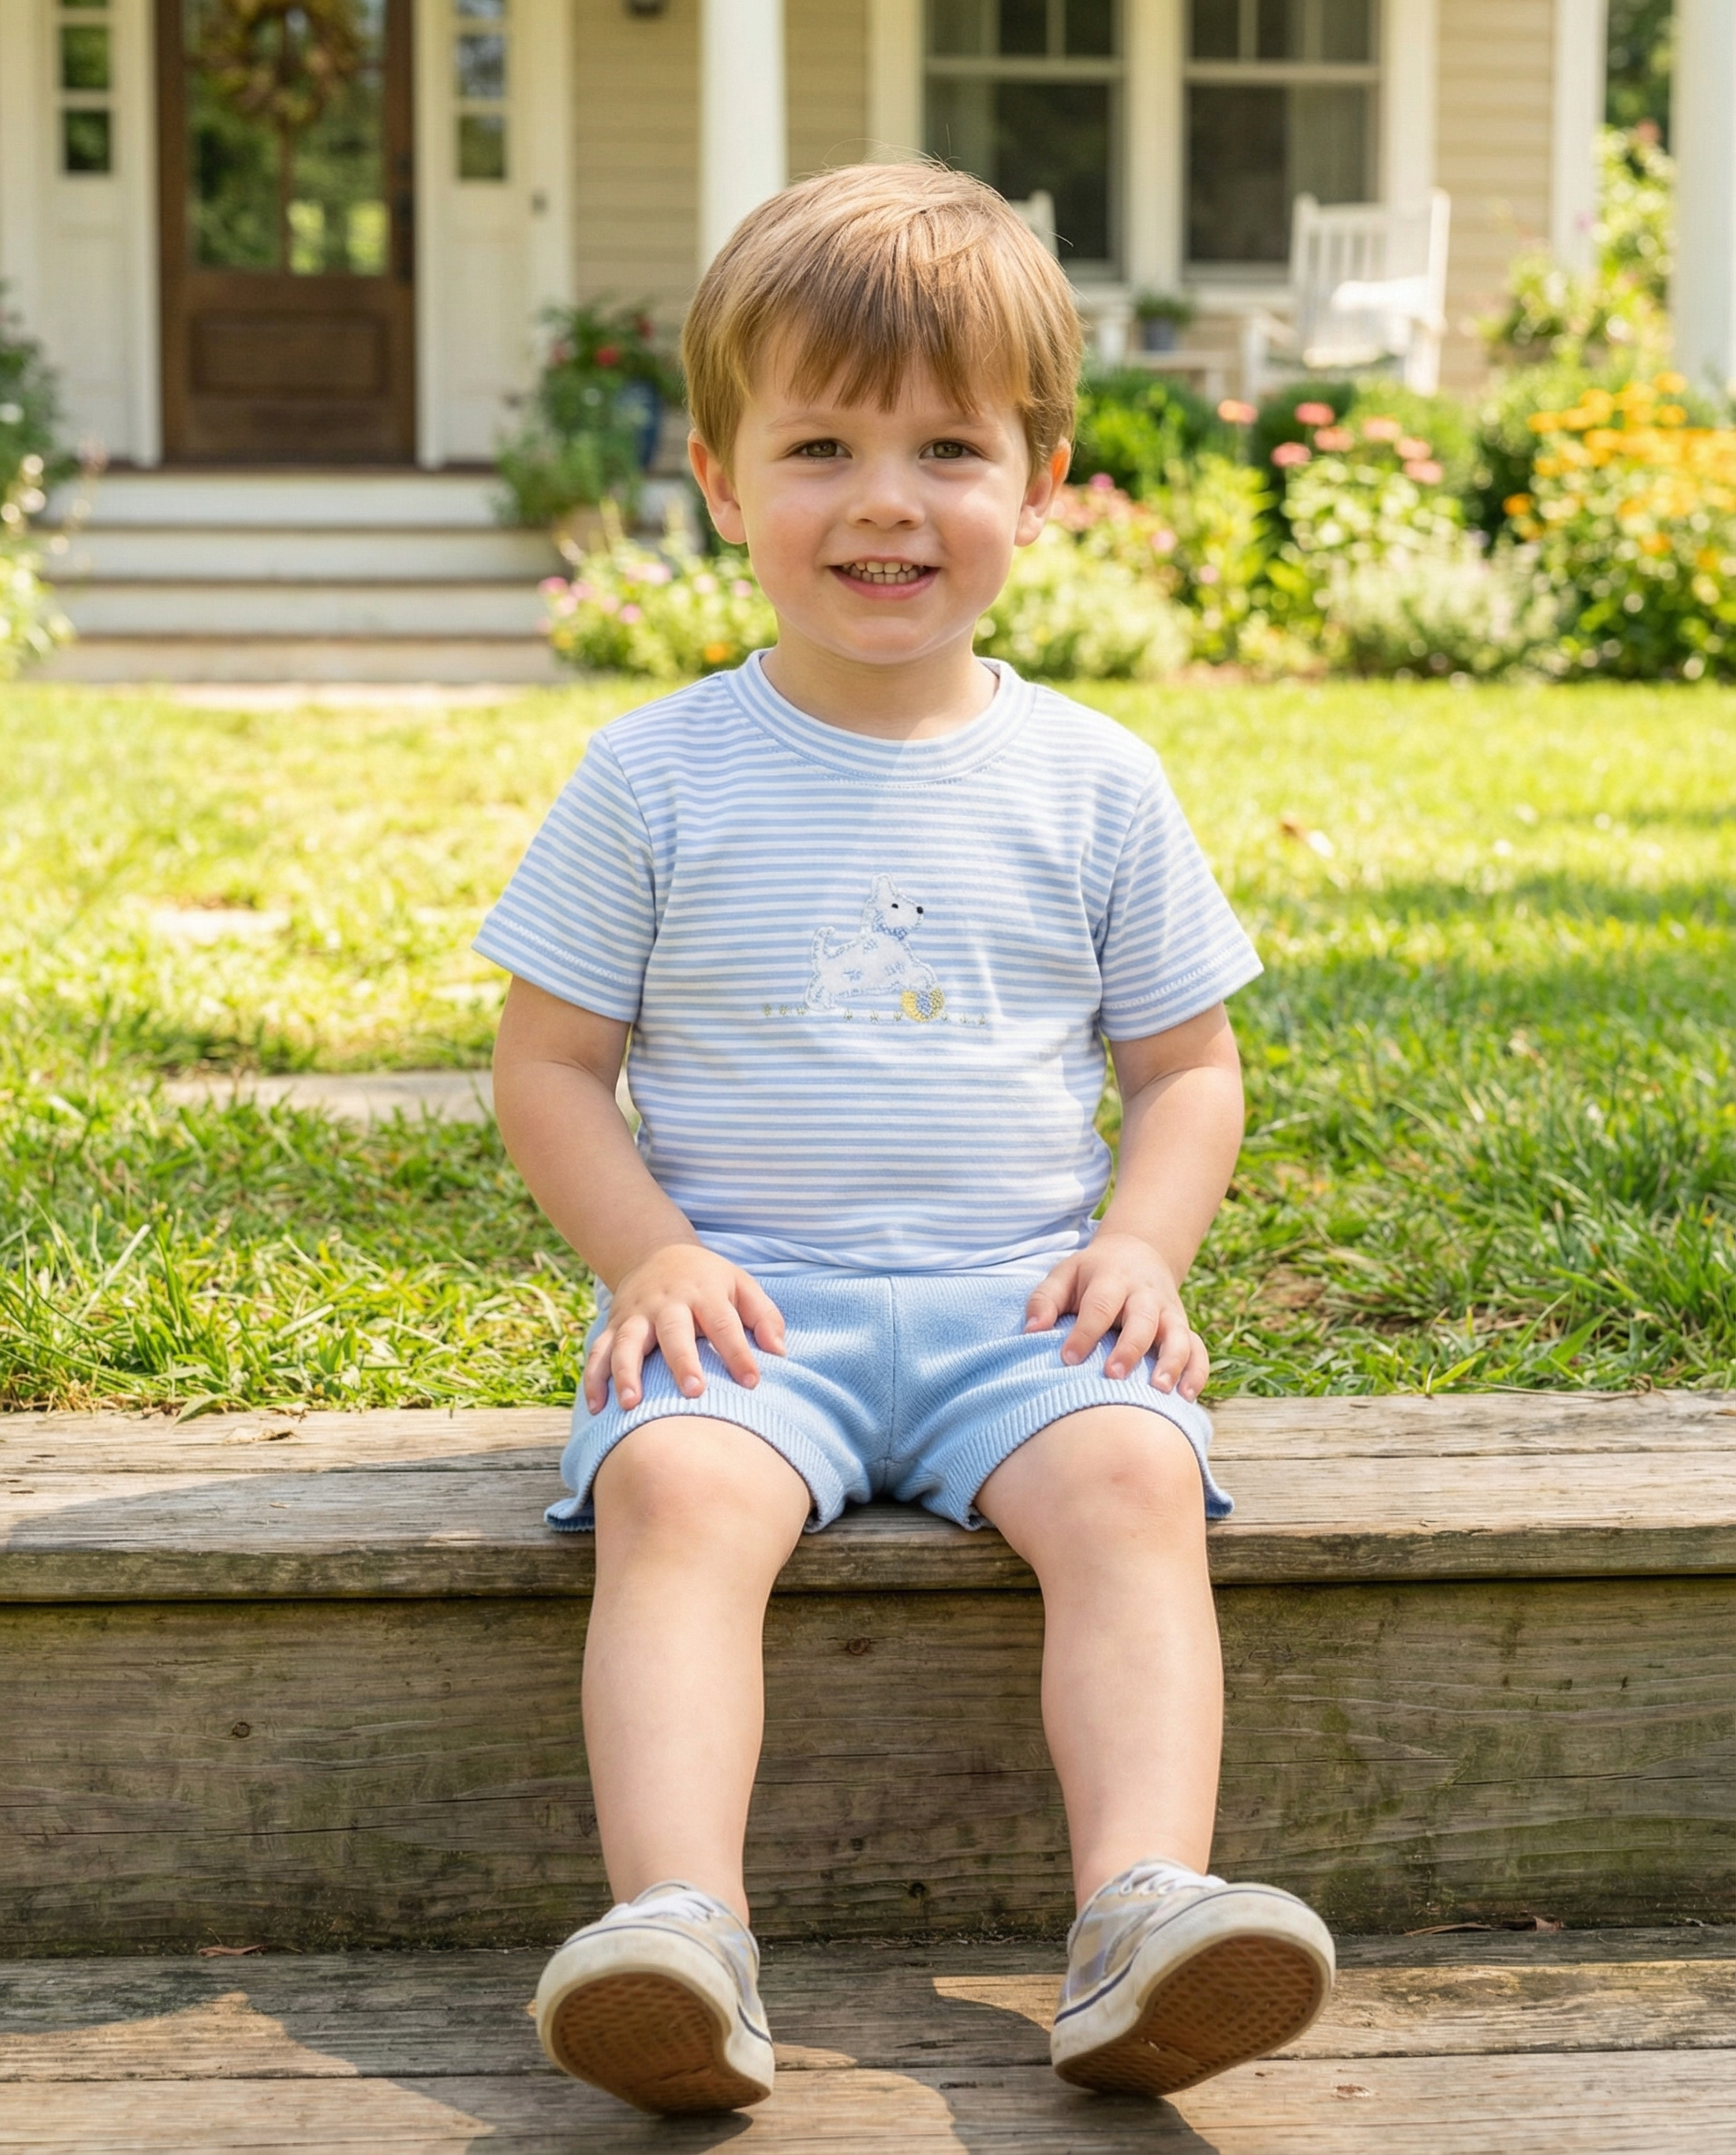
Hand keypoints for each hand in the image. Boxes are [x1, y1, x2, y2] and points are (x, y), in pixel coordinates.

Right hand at [583, 1243, 786, 1413]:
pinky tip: (597, 1408)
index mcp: (704, 1293)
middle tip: (693, 1392)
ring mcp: (636, 1315)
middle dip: (682, 1361)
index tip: (751, 1382)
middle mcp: (667, 1303)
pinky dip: (593, 1379)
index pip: (724, 1323)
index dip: (738, 1352)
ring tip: (632, 1404)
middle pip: (673, 1331)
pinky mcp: (613, 1326)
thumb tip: (779, 1351)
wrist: (657, 1254)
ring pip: (627, 1342)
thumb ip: (764, 1316)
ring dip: (627, 1372)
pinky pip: (598, 1352)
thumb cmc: (709, 1281)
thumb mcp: (741, 1285)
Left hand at [1024, 1232, 1209, 1400]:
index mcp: (1112, 1279)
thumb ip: (1044, 1300)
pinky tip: (1186, 1397)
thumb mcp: (1065, 1274)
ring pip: (1178, 1336)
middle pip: (1143, 1320)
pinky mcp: (1183, 1327)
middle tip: (1113, 1376)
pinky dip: (1196, 1372)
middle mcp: (1145, 1295)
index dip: (1085, 1332)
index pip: (1100, 1306)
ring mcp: (1169, 1312)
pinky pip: (1198, 1350)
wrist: (1137, 1253)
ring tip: (1159, 1391)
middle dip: (1130, 1348)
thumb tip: (1031, 1331)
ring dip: (1171, 1363)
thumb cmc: (1091, 1274)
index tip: (1068, 1359)